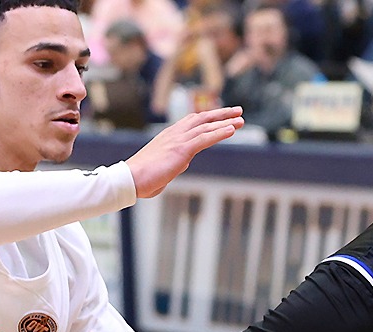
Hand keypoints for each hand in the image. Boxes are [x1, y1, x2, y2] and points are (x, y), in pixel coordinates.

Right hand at [126, 106, 244, 198]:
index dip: (208, 117)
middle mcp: (175, 134)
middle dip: (222, 114)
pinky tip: (232, 129)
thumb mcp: (163, 167)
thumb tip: (183, 162)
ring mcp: (178, 140)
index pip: (192, 121)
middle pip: (202, 118)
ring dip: (226, 122)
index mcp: (169, 136)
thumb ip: (175, 162)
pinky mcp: (181, 149)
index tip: (222, 116)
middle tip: (238, 111)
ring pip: (206, 126)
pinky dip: (219, 133)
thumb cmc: (143, 178)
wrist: (131, 179)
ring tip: (241, 119)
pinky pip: (204, 138)